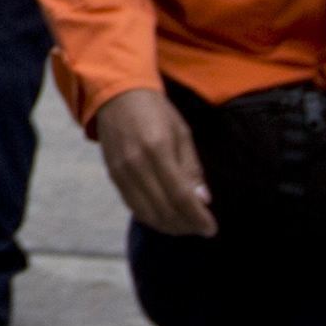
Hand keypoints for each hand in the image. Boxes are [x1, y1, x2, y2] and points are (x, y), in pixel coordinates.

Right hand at [89, 87, 213, 239]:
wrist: (118, 96)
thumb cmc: (156, 111)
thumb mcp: (182, 133)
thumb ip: (191, 168)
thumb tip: (203, 200)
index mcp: (157, 150)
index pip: (180, 196)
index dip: (197, 217)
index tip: (211, 228)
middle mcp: (136, 165)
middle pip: (164, 210)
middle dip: (186, 225)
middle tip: (201, 228)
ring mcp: (121, 173)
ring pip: (148, 214)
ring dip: (170, 226)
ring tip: (186, 226)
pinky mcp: (113, 178)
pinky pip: (134, 208)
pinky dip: (152, 218)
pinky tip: (166, 217)